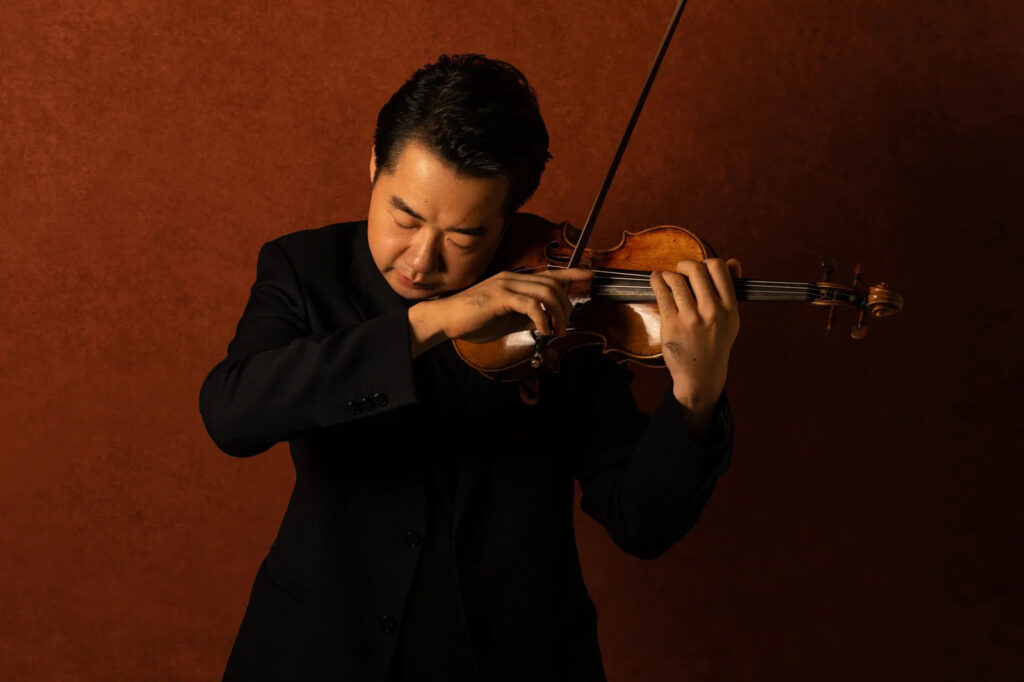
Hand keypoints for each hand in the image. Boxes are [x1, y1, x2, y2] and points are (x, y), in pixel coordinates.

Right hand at [408, 268, 592, 355]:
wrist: (445, 319)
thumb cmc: (473, 320)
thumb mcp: (507, 319)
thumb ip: (526, 317)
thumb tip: (545, 321)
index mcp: (515, 280)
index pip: (549, 273)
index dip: (572, 273)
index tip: (589, 275)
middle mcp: (513, 277)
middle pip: (553, 285)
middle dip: (566, 306)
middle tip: (564, 328)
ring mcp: (507, 285)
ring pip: (546, 293)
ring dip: (557, 314)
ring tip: (555, 332)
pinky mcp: (500, 297)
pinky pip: (531, 305)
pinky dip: (542, 319)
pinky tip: (541, 330)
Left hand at [650, 258, 740, 416]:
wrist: (701, 374)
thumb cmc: (715, 343)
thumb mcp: (731, 318)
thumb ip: (731, 289)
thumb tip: (733, 261)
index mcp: (729, 307)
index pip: (719, 268)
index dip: (706, 262)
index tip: (699, 268)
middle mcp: (712, 311)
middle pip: (696, 269)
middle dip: (685, 264)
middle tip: (680, 270)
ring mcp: (691, 318)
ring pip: (677, 280)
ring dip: (669, 274)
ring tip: (667, 277)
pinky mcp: (672, 324)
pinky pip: (662, 294)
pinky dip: (657, 281)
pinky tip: (656, 280)